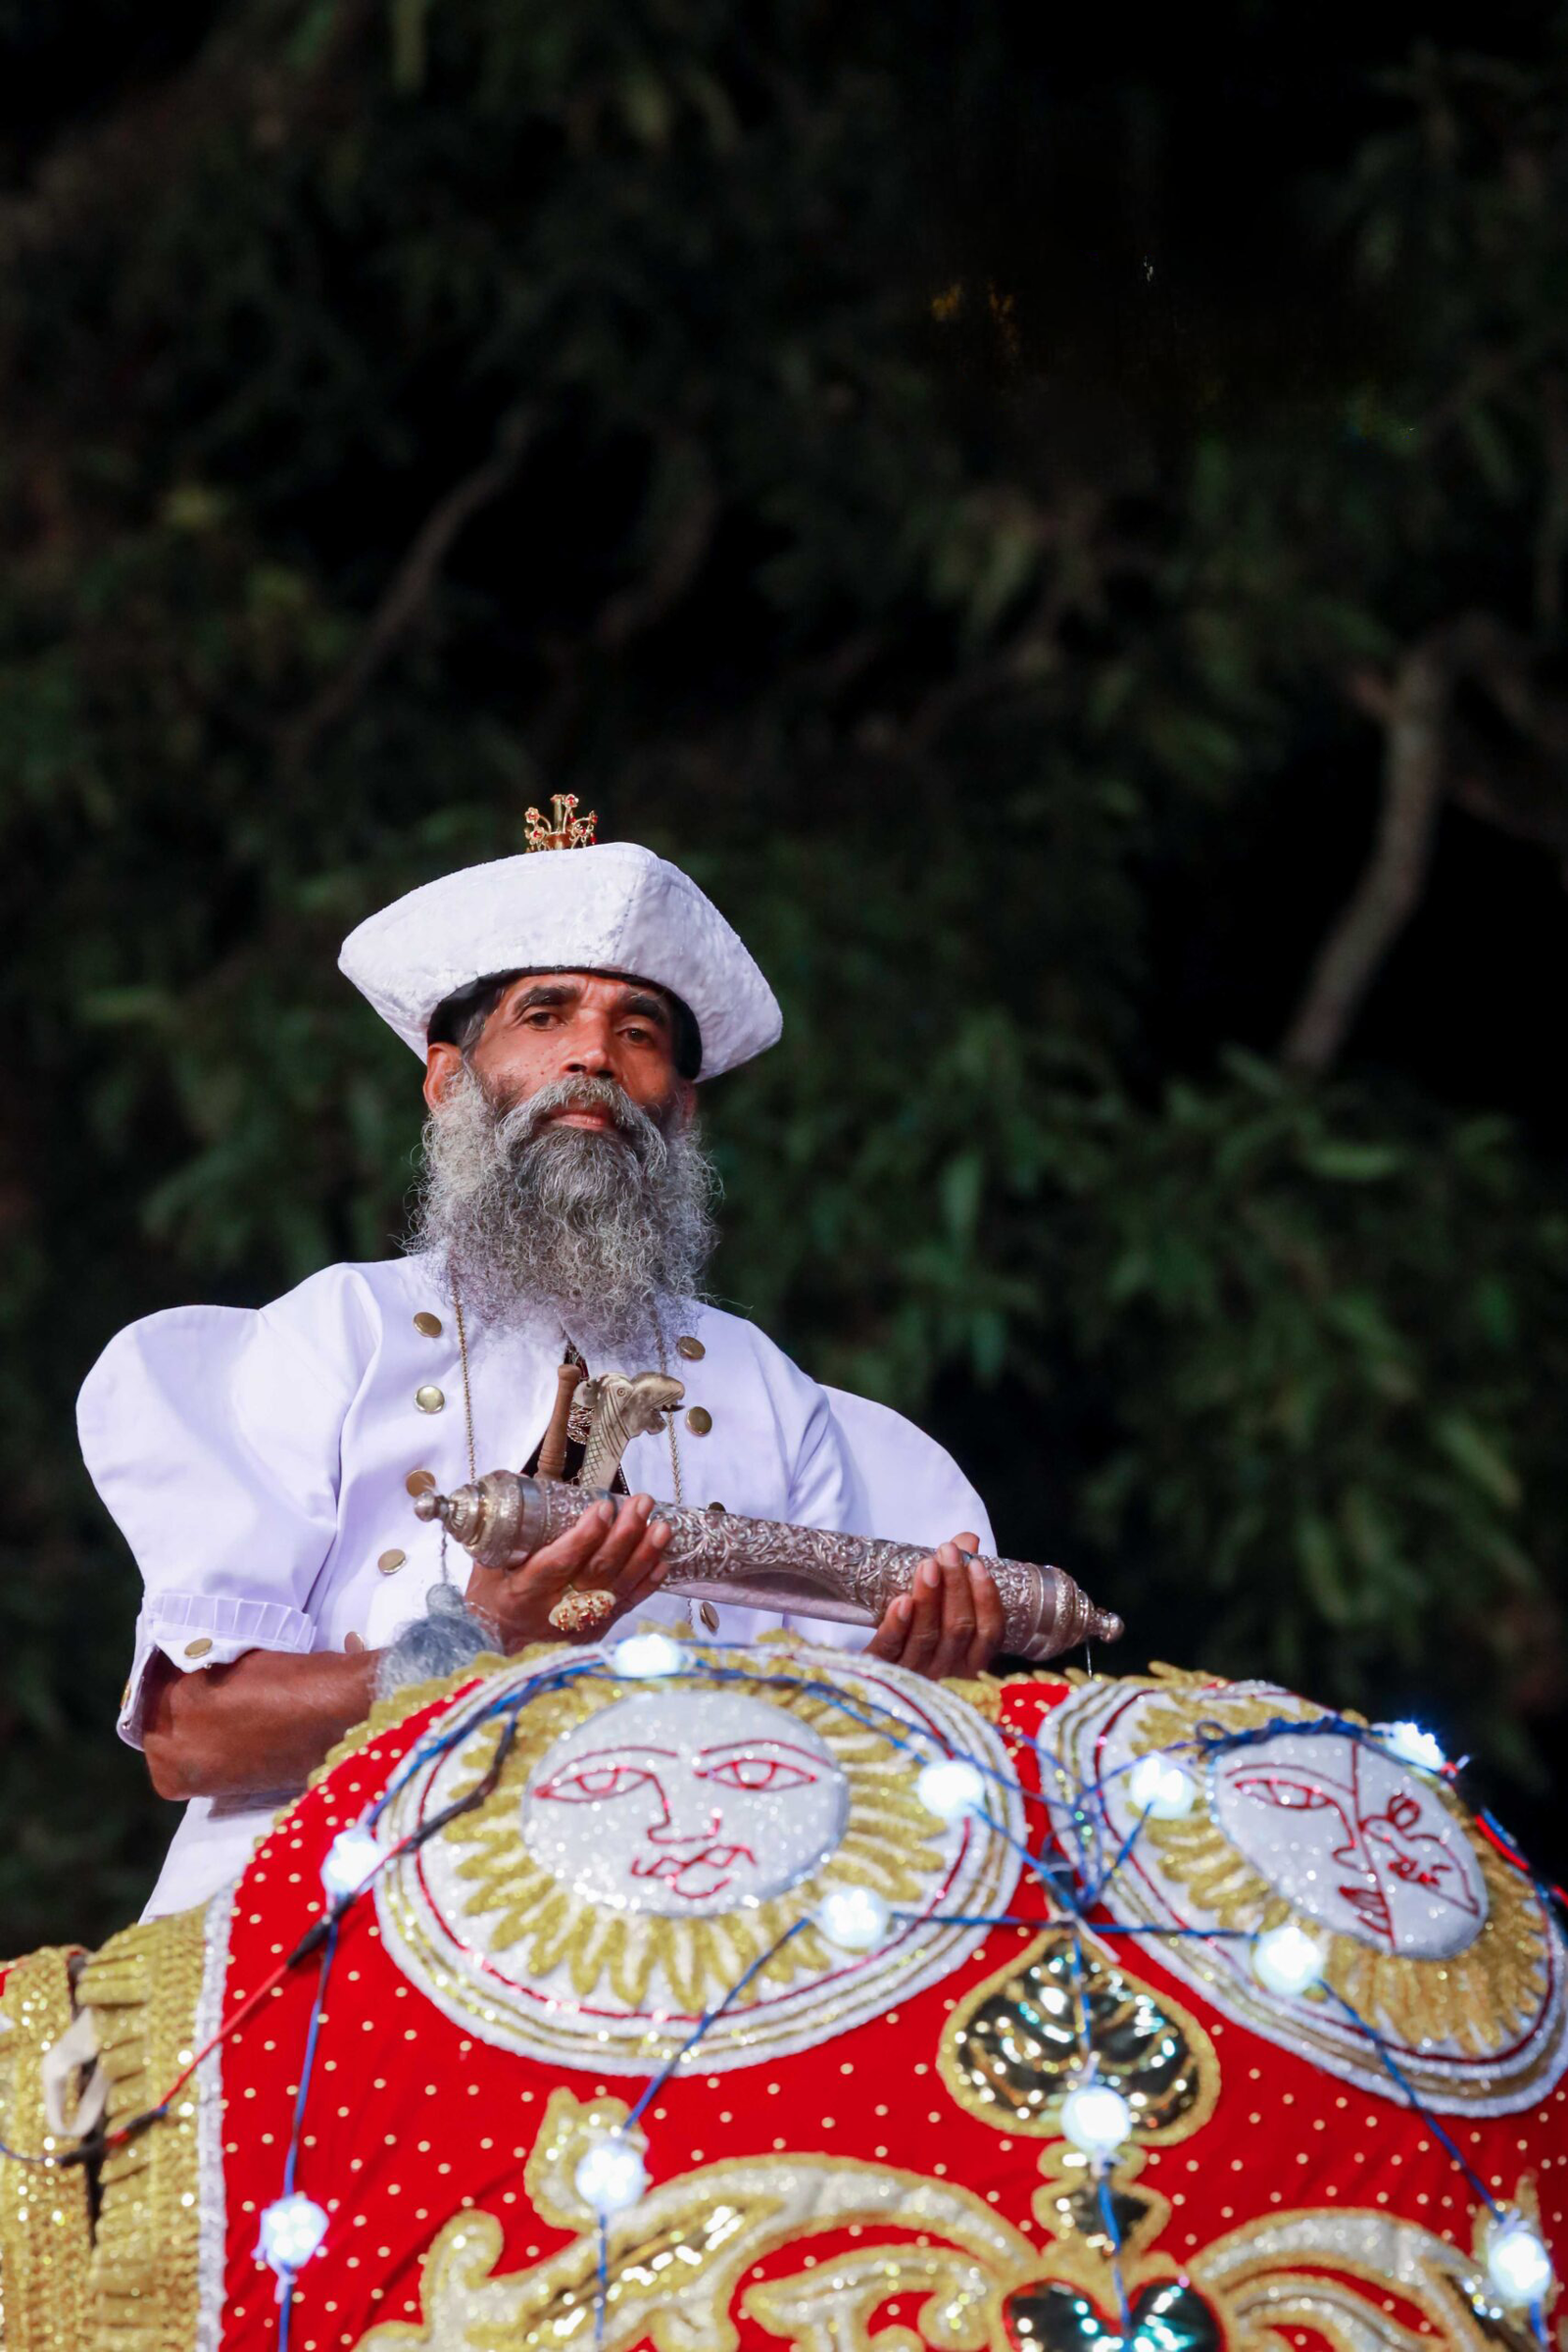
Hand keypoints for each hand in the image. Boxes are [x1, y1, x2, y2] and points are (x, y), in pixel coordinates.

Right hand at [465, 1493, 671, 1650]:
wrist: (498, 1649)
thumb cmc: (491, 1601)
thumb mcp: (486, 1567)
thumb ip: (505, 1531)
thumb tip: (523, 1483)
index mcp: (524, 1592)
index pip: (559, 1562)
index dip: (584, 1536)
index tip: (603, 1507)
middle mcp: (556, 1611)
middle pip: (597, 1572)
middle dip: (623, 1535)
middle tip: (640, 1504)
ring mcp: (581, 1624)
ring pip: (618, 1587)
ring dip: (644, 1555)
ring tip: (662, 1527)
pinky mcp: (598, 1630)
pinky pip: (628, 1604)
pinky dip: (647, 1583)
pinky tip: (663, 1560)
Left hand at [863, 1532, 1003, 1680]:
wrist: (874, 1680)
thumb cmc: (919, 1639)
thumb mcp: (942, 1613)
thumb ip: (958, 1578)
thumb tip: (968, 1540)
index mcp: (969, 1662)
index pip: (989, 1633)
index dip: (986, 1599)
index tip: (976, 1564)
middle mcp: (947, 1671)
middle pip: (957, 1629)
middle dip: (955, 1587)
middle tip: (948, 1552)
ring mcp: (915, 1674)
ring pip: (926, 1636)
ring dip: (929, 1598)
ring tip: (927, 1565)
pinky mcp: (881, 1671)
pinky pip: (890, 1648)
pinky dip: (897, 1625)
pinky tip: (902, 1601)